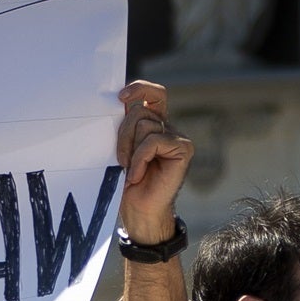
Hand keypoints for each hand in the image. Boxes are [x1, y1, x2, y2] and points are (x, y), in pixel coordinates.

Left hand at [115, 80, 192, 245]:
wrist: (139, 211)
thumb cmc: (128, 183)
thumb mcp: (122, 149)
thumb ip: (124, 127)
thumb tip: (117, 105)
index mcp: (154, 124)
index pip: (154, 94)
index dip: (139, 88)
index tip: (120, 97)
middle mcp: (168, 127)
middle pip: (140, 110)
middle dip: (123, 133)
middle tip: (119, 159)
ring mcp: (177, 138)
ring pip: (145, 124)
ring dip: (130, 148)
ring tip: (129, 169)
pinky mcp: (183, 149)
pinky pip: (153, 141)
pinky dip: (139, 159)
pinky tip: (137, 175)